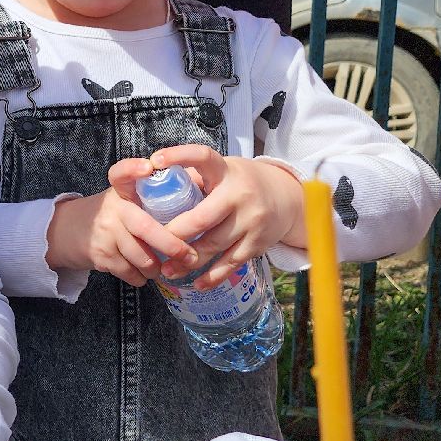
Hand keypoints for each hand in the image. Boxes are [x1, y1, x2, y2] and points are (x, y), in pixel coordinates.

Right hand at [44, 158, 196, 285]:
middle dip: (172, 246)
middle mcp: (113, 209)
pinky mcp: (100, 255)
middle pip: (146, 228)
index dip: (133, 169)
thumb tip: (201, 180)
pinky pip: (129, 272)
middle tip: (191, 257)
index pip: (121, 173)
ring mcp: (106, 233)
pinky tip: (144, 275)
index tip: (148, 166)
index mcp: (121, 191)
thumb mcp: (126, 197)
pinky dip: (141, 278)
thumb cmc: (112, 214)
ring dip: (157, 268)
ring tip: (165, 270)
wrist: (67, 231)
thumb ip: (155, 192)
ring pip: (141, 257)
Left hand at [148, 145, 305, 288]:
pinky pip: (231, 263)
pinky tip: (197, 284)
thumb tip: (154, 185)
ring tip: (166, 270)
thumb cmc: (242, 183)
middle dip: (175, 233)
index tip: (154, 160)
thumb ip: (196, 178)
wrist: (288, 198)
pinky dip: (213, 276)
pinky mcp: (257, 243)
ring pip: (213, 245)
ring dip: (187, 261)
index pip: (202, 157)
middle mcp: (240, 195)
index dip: (179, 156)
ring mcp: (251, 221)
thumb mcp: (224, 171)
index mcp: (226, 171)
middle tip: (152, 242)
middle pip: (202, 218)